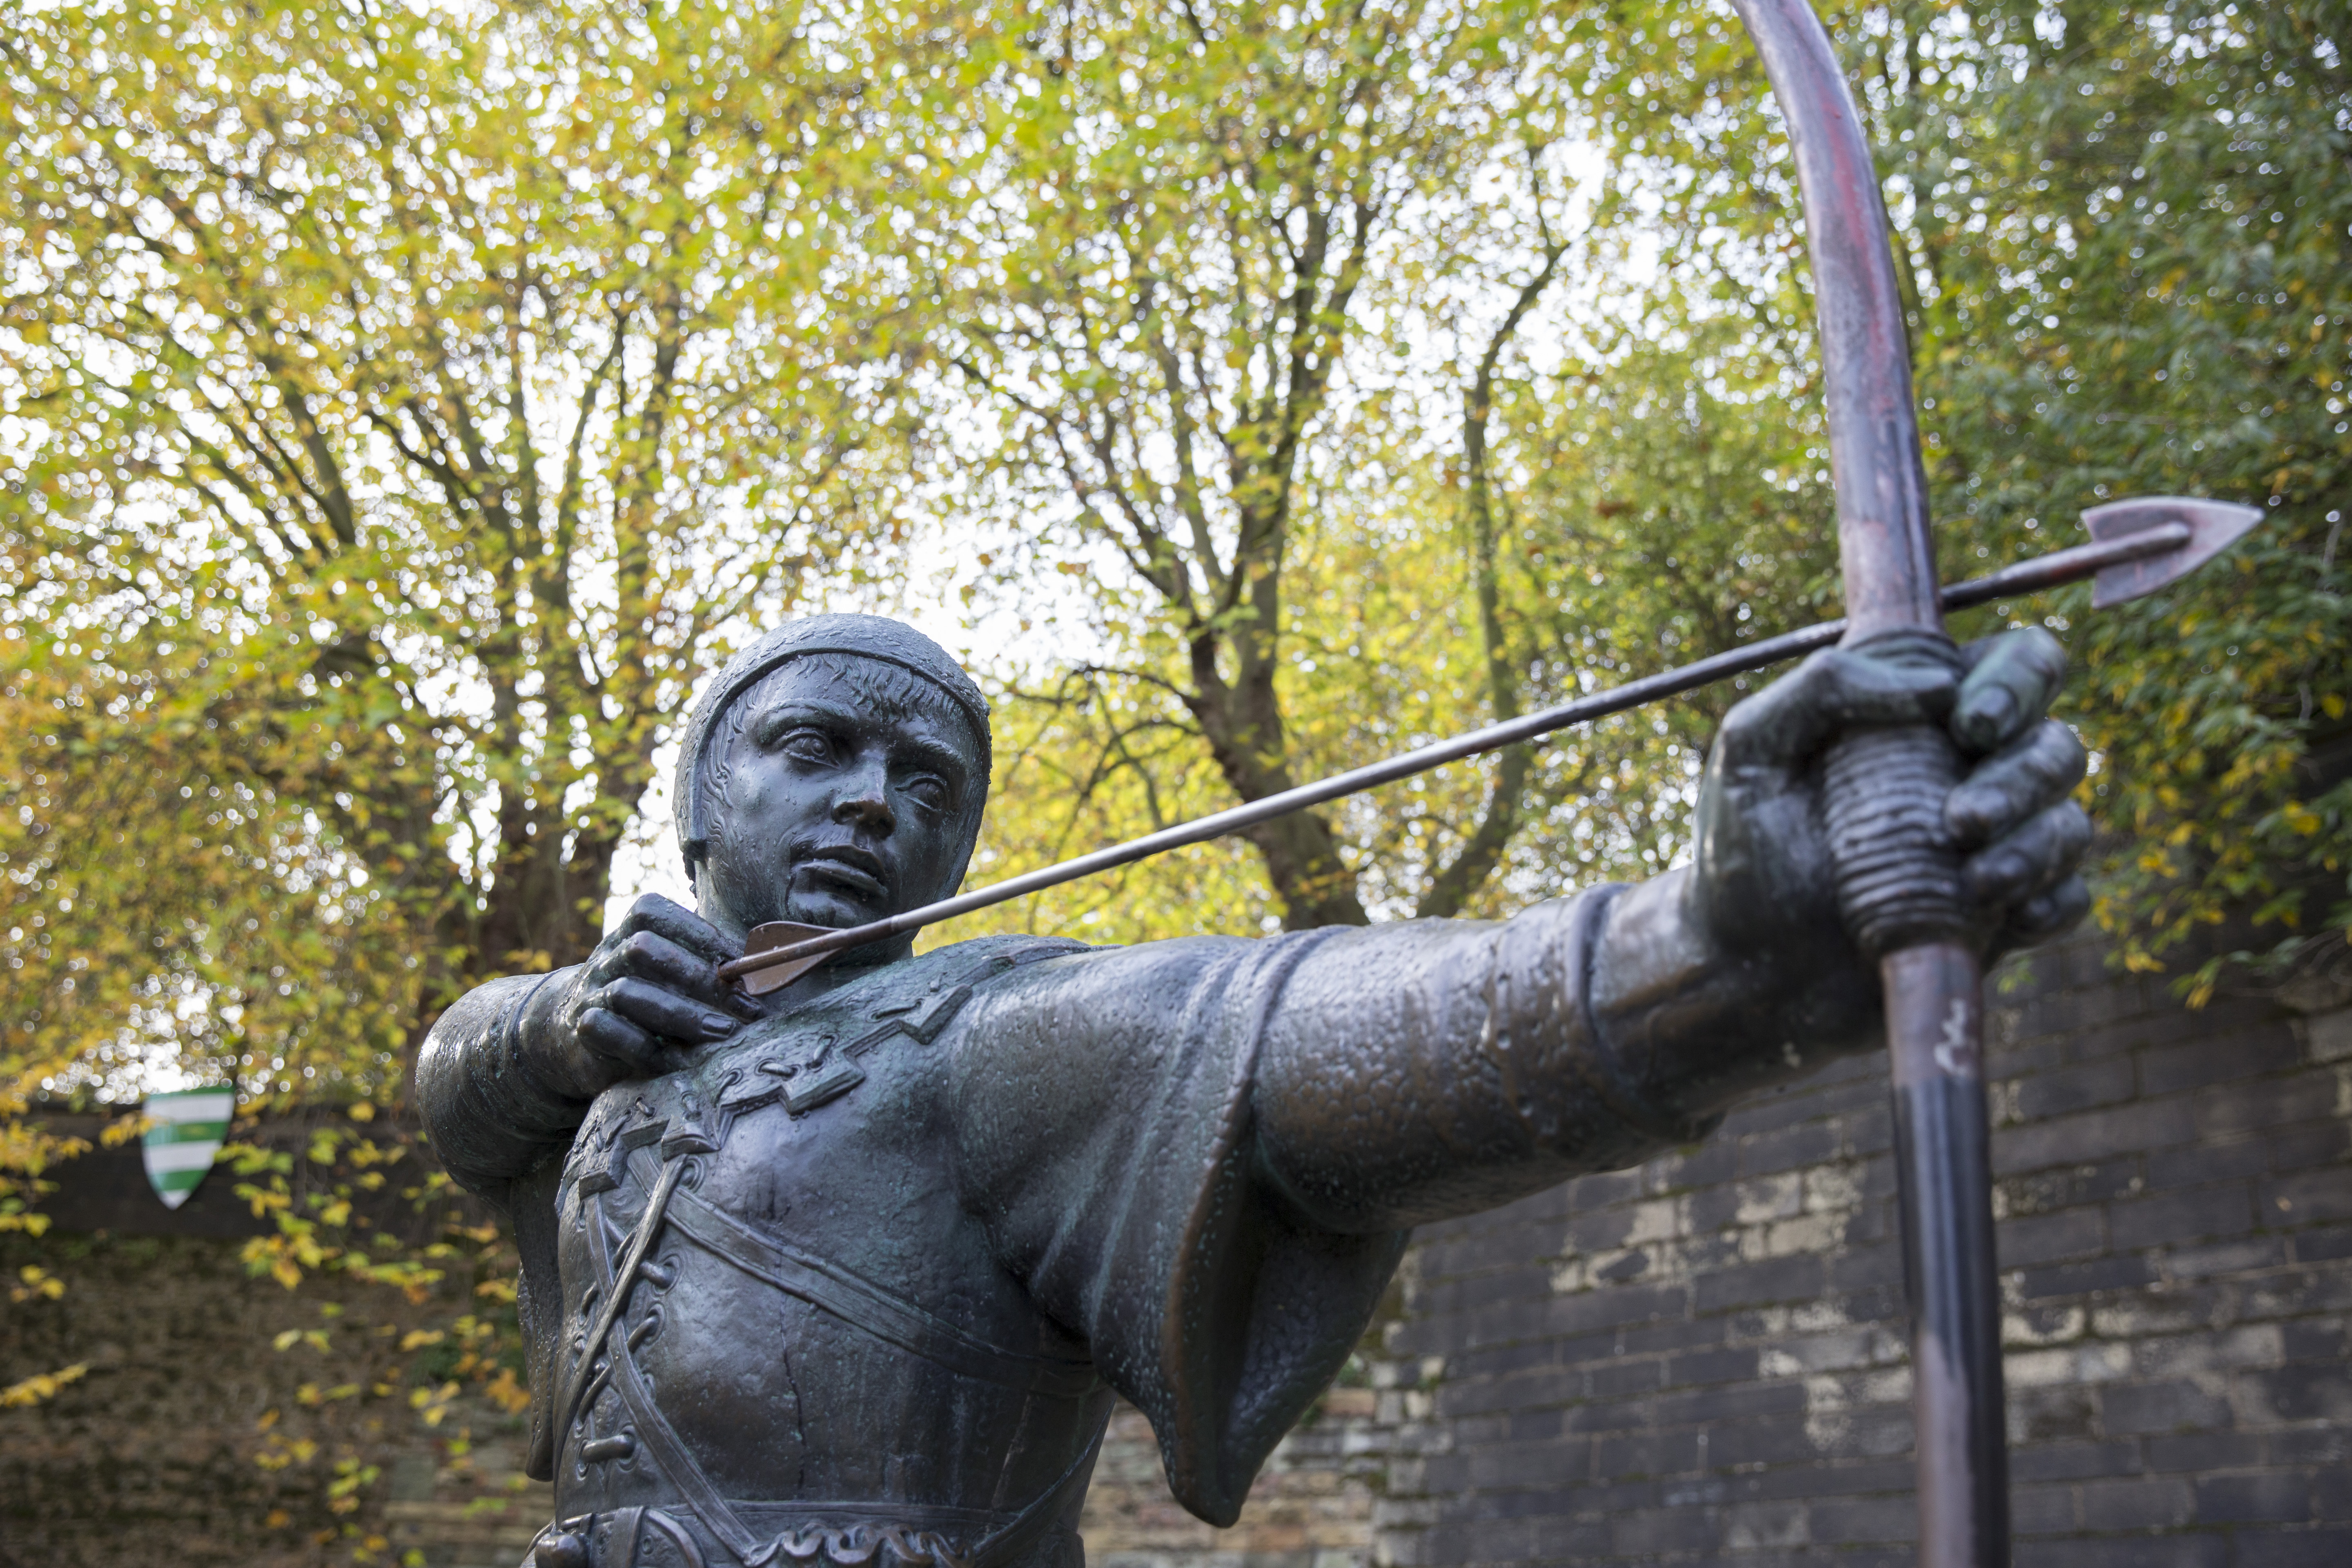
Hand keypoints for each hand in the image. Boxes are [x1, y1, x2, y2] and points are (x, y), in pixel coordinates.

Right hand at [519, 894, 758, 1099]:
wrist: (570, 1030)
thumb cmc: (646, 994)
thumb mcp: (667, 970)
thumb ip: (702, 959)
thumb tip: (764, 959)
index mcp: (628, 930)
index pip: (656, 914)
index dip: (701, 934)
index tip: (743, 961)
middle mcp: (605, 955)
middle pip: (644, 950)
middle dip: (699, 976)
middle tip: (745, 1004)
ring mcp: (590, 991)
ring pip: (628, 992)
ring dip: (682, 1014)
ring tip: (724, 1032)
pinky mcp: (581, 1030)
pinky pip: (606, 1031)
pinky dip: (644, 1047)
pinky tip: (678, 1061)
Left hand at [1690, 628, 2091, 971]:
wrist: (1746, 976)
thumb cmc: (1741, 855)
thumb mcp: (1751, 751)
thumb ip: (1823, 688)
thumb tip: (1936, 683)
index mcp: (1916, 717)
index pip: (2013, 664)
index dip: (2018, 680)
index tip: (1968, 724)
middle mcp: (1965, 773)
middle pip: (2055, 743)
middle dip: (2025, 775)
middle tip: (1960, 819)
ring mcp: (1989, 847)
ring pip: (2069, 821)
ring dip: (2036, 843)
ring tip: (1975, 882)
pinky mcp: (2002, 916)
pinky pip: (2067, 897)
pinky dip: (2049, 901)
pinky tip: (2005, 918)